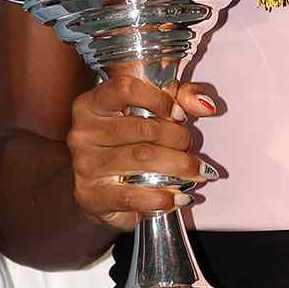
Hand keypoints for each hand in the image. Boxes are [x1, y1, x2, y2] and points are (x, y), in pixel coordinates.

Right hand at [67, 74, 219, 229]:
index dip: (159, 99)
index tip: (178, 114)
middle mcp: (83, 132)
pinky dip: (162, 198)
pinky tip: (176, 198)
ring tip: (195, 172)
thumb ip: (182, 98)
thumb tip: (206, 104)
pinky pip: (133, 196)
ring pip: (143, 160)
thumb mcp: (150, 113)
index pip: (125, 89)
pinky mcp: (90, 195)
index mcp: (92, 104)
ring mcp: (84, 164)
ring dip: (179, 167)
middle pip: (144, 128)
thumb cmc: (125, 146)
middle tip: (190, 148)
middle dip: (178, 139)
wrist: (97, 190)